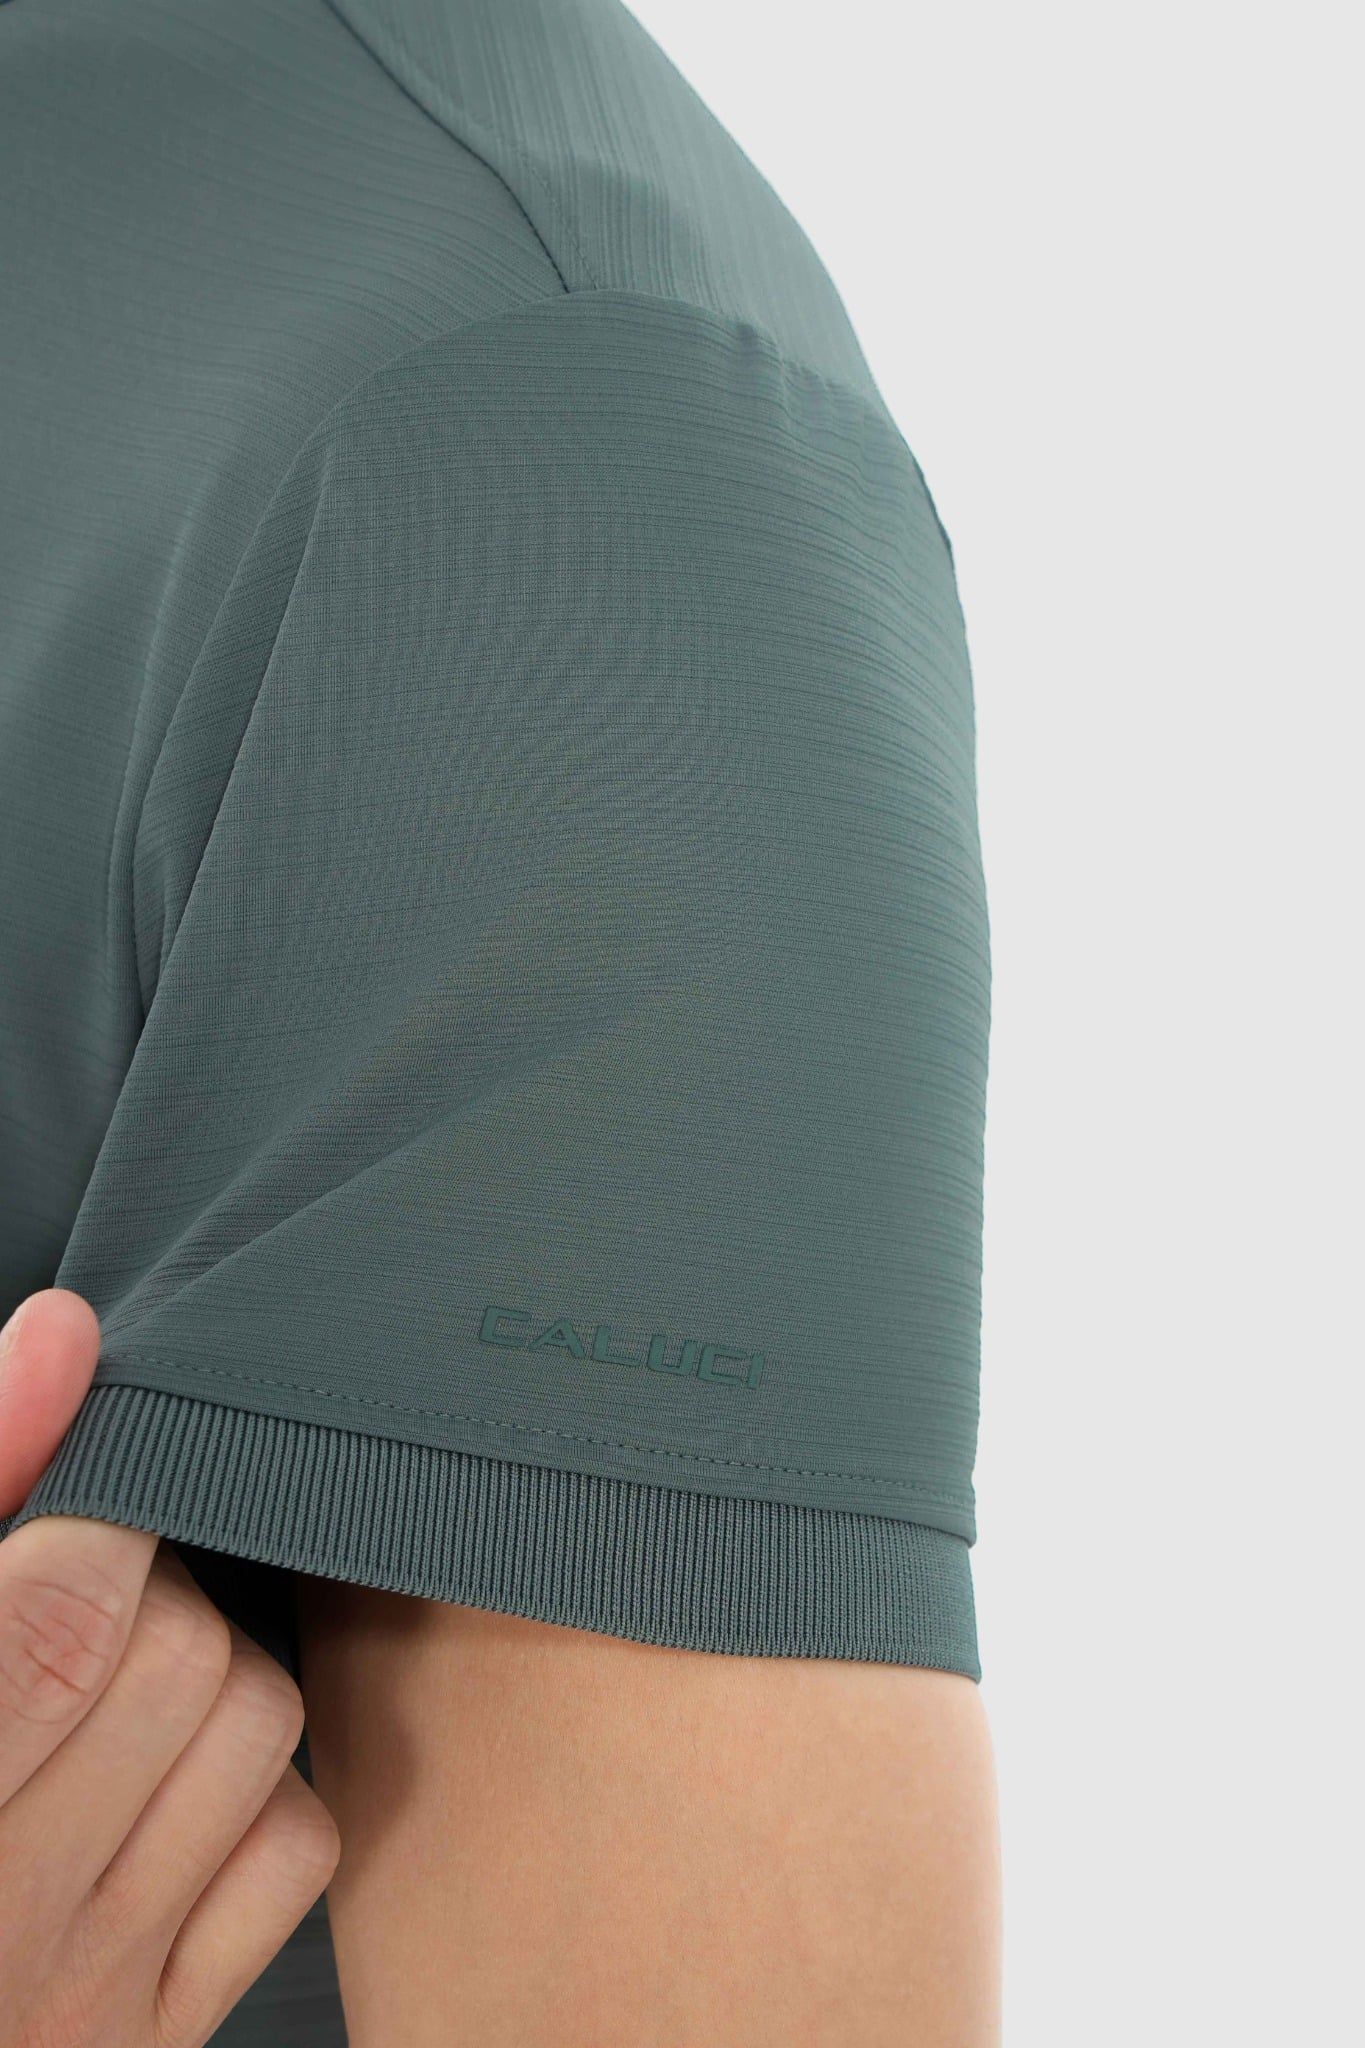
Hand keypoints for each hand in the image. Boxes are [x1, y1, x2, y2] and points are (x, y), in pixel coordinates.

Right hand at [0, 1290, 339, 2046]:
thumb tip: (67, 1330)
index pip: (67, 1621)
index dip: (108, 1521)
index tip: (99, 1507)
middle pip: (187, 1656)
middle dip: (150, 1594)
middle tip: (77, 1606)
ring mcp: (78, 1999)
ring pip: (261, 1731)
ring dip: (212, 1675)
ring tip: (111, 1691)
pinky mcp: (149, 2043)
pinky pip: (295, 1847)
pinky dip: (257, 1790)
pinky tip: (163, 1791)